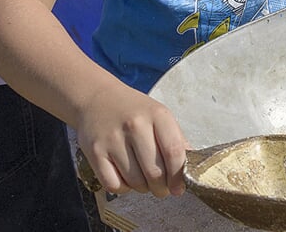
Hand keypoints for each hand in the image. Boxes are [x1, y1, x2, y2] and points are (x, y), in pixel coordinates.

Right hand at [75, 81, 188, 197]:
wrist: (96, 98)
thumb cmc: (132, 110)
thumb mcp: (159, 116)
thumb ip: (176, 140)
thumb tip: (190, 166)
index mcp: (157, 115)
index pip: (174, 152)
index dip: (178, 176)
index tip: (179, 188)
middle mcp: (135, 125)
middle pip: (155, 172)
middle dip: (161, 188)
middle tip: (161, 188)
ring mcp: (113, 139)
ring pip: (135, 182)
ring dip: (142, 188)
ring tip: (143, 179)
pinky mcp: (95, 152)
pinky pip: (113, 185)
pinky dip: (122, 188)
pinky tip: (125, 177)